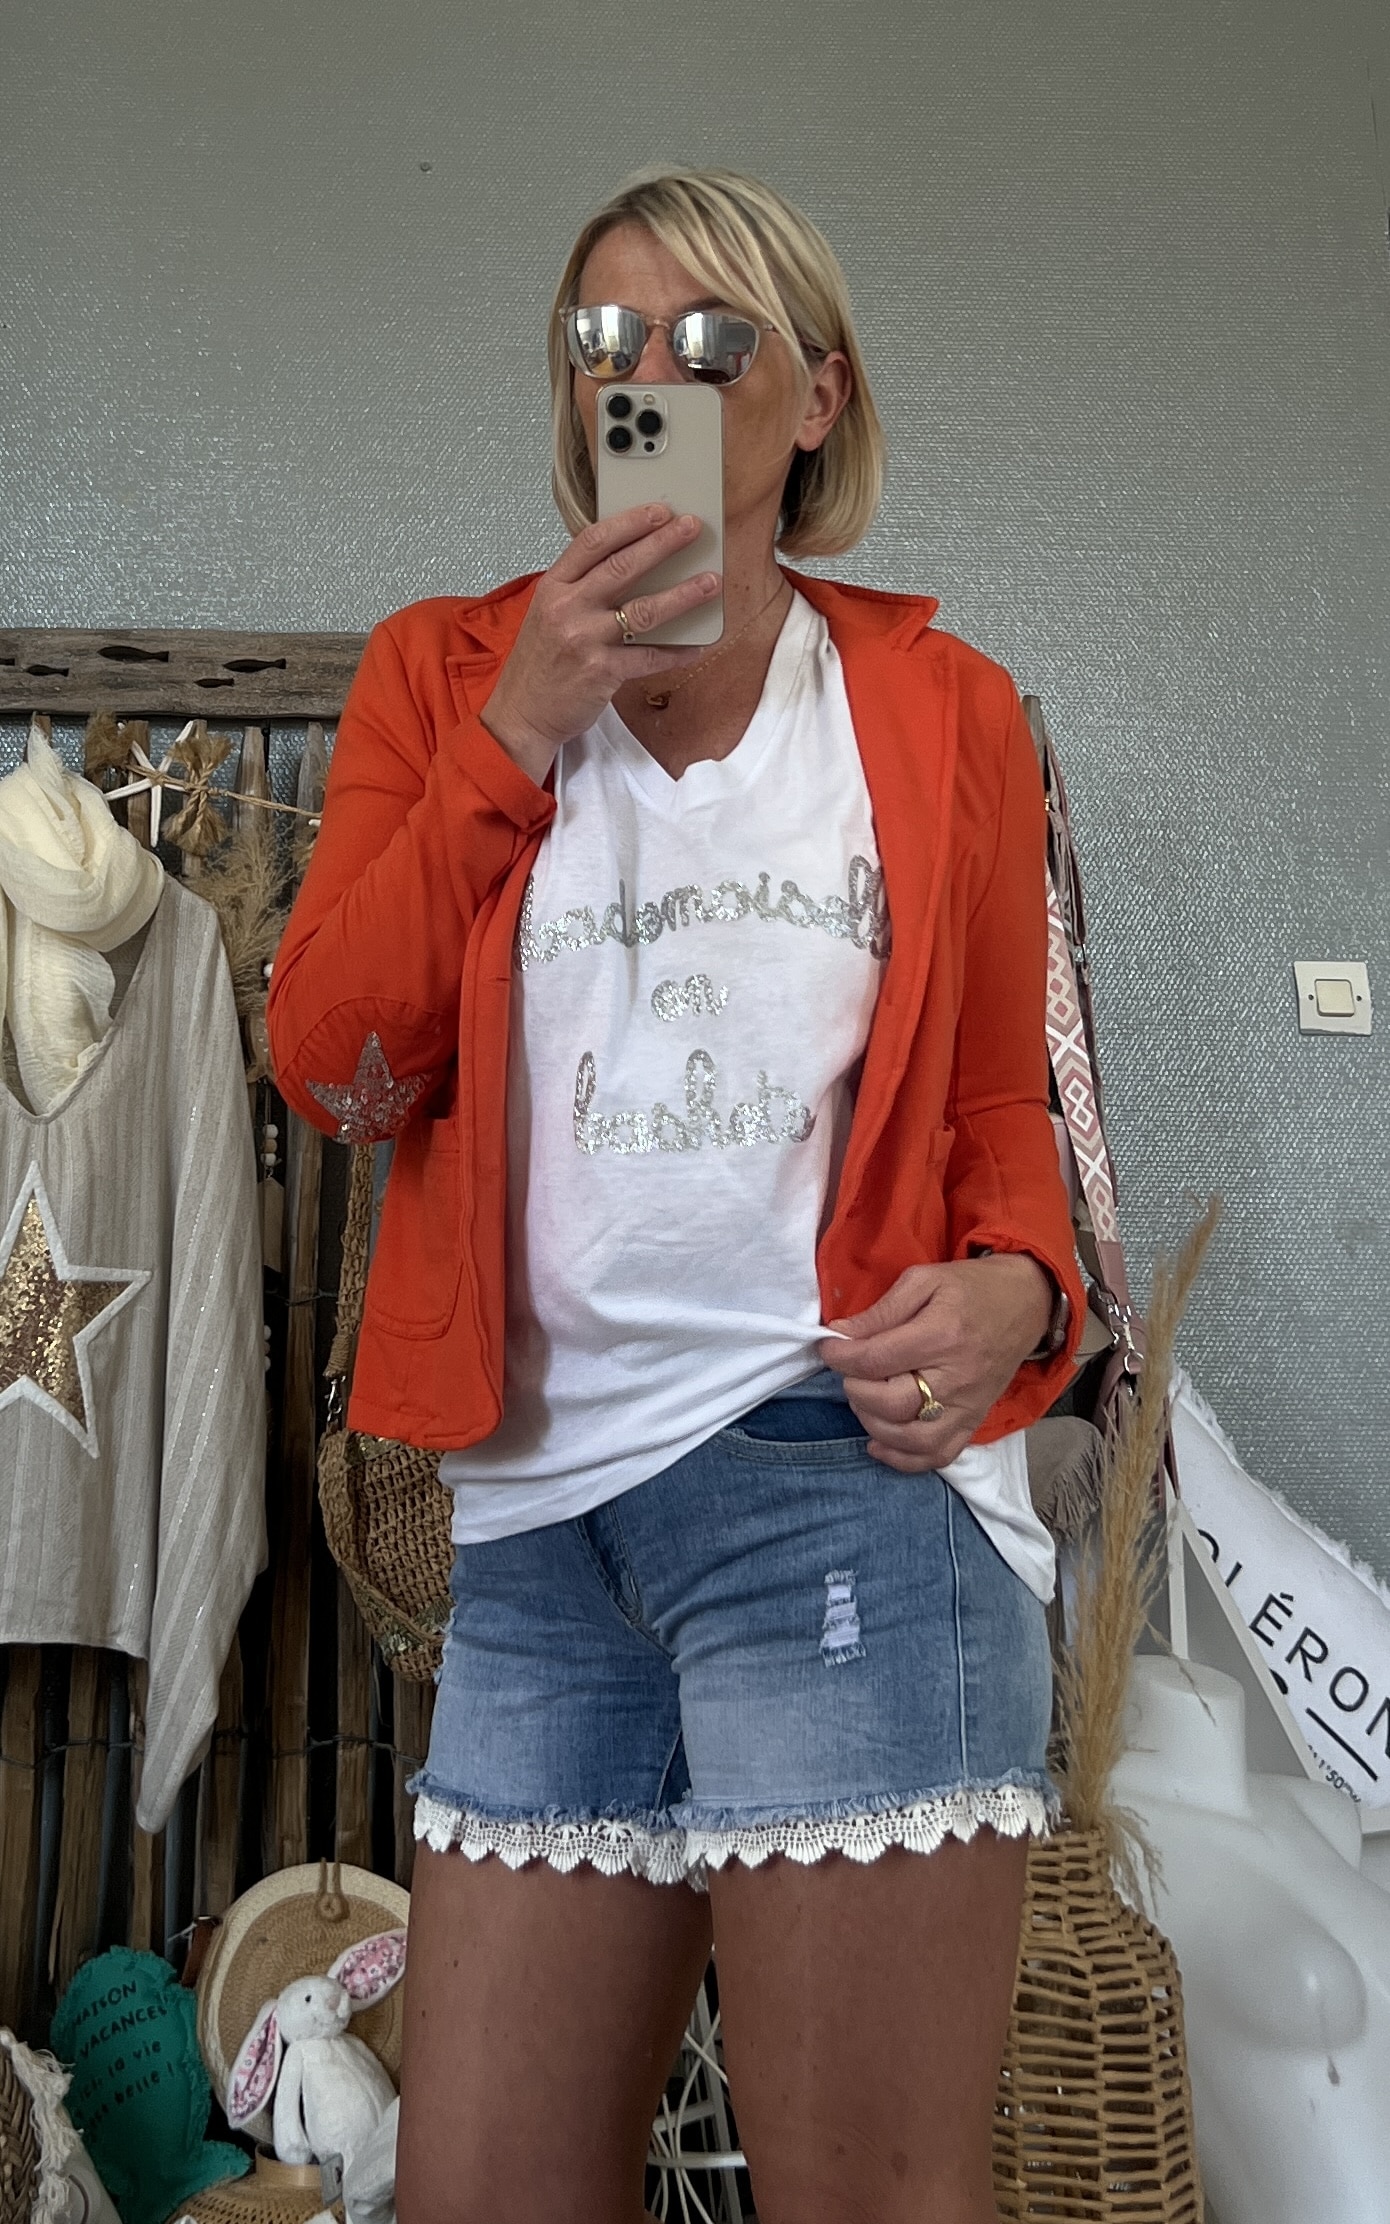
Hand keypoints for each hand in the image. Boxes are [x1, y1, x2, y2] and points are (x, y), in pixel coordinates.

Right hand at [479, 505, 721, 780]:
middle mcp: (567, 608)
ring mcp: (584, 640)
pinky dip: (677, 652)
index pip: (593, 542)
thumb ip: (581, 589)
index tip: (659, 511)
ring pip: (643, 610)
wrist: (522, 713)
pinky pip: (649, 658)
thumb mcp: (549, 614)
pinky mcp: (601, 672)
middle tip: (693, 528)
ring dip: (682, 595)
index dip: (629, 523)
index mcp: (553, 587)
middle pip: (622, 567)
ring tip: (711, 582)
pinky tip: (699, 645)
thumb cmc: (539, 664)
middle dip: (663, 544)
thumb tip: (632, 565)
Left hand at [821, 1254, 1052, 1471]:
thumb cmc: (971, 1288)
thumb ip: (882, 1310)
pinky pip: (939, 1455)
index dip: (840, 1356)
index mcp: (942, 1335)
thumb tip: (842, 1334)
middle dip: (856, 1389)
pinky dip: (903, 1458)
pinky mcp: (974, 1421)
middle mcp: (956, 1377)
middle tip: (850, 1372)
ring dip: (874, 1425)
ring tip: (863, 1400)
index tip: (828, 1348)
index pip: (877, 1359)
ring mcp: (968, 1405)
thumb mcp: (925, 1280)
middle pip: (892, 1403)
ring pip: (912, 1438)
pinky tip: (878, 1443)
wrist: (1026, 1304)